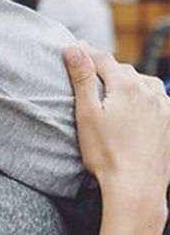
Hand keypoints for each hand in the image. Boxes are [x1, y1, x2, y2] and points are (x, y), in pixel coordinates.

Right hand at [63, 45, 168, 231]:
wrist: (136, 188)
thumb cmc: (107, 153)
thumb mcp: (87, 113)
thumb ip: (81, 77)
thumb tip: (74, 48)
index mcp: (125, 86)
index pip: (103, 59)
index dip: (86, 51)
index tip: (74, 47)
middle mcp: (148, 92)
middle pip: (123, 69)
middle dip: (106, 66)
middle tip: (89, 68)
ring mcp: (163, 108)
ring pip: (144, 82)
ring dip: (128, 79)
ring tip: (114, 85)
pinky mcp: (169, 123)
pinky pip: (159, 98)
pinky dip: (146, 94)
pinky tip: (139, 103)